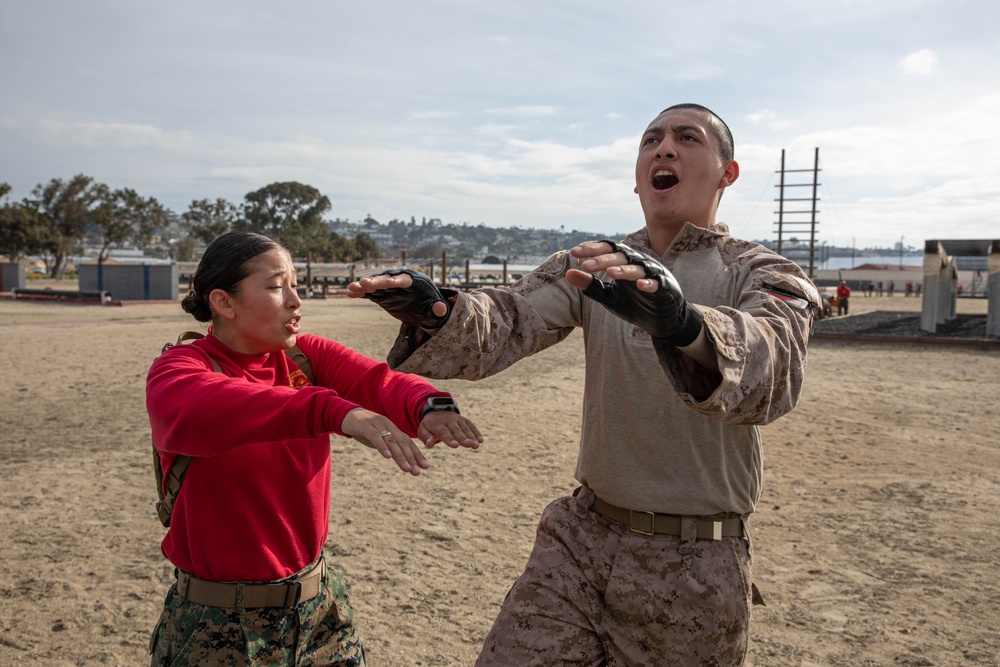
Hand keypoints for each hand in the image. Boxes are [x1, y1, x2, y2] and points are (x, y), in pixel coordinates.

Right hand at [341, 408, 429, 475]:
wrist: (347, 415)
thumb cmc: (365, 429)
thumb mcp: (379, 437)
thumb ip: (389, 445)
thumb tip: (400, 458)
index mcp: (393, 428)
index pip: (408, 442)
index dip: (417, 454)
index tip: (425, 466)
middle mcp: (388, 426)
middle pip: (402, 443)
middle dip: (411, 458)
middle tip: (417, 472)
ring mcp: (377, 425)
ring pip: (391, 441)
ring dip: (400, 456)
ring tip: (407, 469)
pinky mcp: (365, 426)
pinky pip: (375, 437)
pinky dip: (382, 447)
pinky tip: (388, 457)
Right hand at [346, 269, 450, 329]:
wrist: (423, 309)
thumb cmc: (431, 308)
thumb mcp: (436, 312)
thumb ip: (438, 310)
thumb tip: (441, 309)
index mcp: (414, 282)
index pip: (404, 280)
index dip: (396, 281)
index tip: (388, 283)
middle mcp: (399, 282)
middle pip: (386, 280)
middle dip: (376, 282)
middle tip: (364, 283)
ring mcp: (389, 288)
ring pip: (375, 285)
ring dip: (364, 286)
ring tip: (351, 288)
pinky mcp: (382, 294)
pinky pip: (370, 293)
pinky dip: (361, 293)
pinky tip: (349, 293)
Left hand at [418, 410, 483, 448]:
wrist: (435, 410)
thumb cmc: (429, 425)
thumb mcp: (422, 430)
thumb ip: (426, 438)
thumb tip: (430, 445)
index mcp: (437, 424)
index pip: (444, 433)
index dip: (450, 439)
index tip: (455, 446)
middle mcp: (448, 421)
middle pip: (457, 431)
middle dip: (464, 438)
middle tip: (470, 445)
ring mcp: (457, 420)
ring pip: (465, 428)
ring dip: (472, 437)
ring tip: (477, 445)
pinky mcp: (463, 420)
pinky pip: (470, 425)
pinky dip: (476, 432)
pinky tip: (481, 440)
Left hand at [566, 240, 703, 346]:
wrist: (661, 320)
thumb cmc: (634, 303)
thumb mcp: (609, 296)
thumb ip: (591, 285)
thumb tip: (568, 273)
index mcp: (624, 262)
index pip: (607, 250)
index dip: (592, 249)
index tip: (574, 252)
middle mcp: (639, 263)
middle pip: (620, 256)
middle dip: (603, 260)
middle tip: (586, 265)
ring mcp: (654, 274)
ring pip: (638, 268)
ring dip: (624, 270)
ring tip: (610, 272)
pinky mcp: (666, 288)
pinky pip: (657, 284)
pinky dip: (649, 284)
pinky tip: (640, 286)